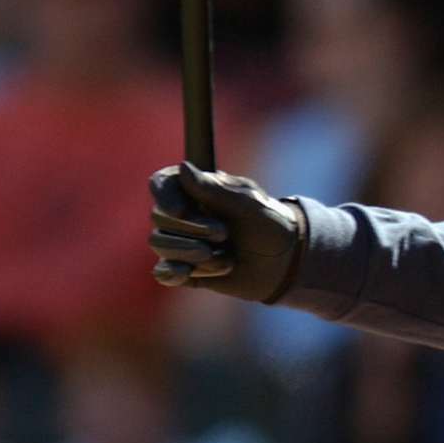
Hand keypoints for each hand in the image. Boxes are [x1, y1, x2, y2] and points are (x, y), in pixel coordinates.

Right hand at [149, 163, 305, 300]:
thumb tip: (182, 168)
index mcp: (196, 188)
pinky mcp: (184, 269)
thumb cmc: (269, 225)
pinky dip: (173, 273)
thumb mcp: (249, 204)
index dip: (165, 197)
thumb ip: (215, 189)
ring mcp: (181, 241)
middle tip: (224, 233)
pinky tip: (187, 274)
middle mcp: (182, 213)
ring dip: (192, 253)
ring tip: (226, 258)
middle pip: (159, 217)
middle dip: (191, 229)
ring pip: (160, 244)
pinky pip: (163, 272)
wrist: (284, 264)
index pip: (161, 184)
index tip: (181, 211)